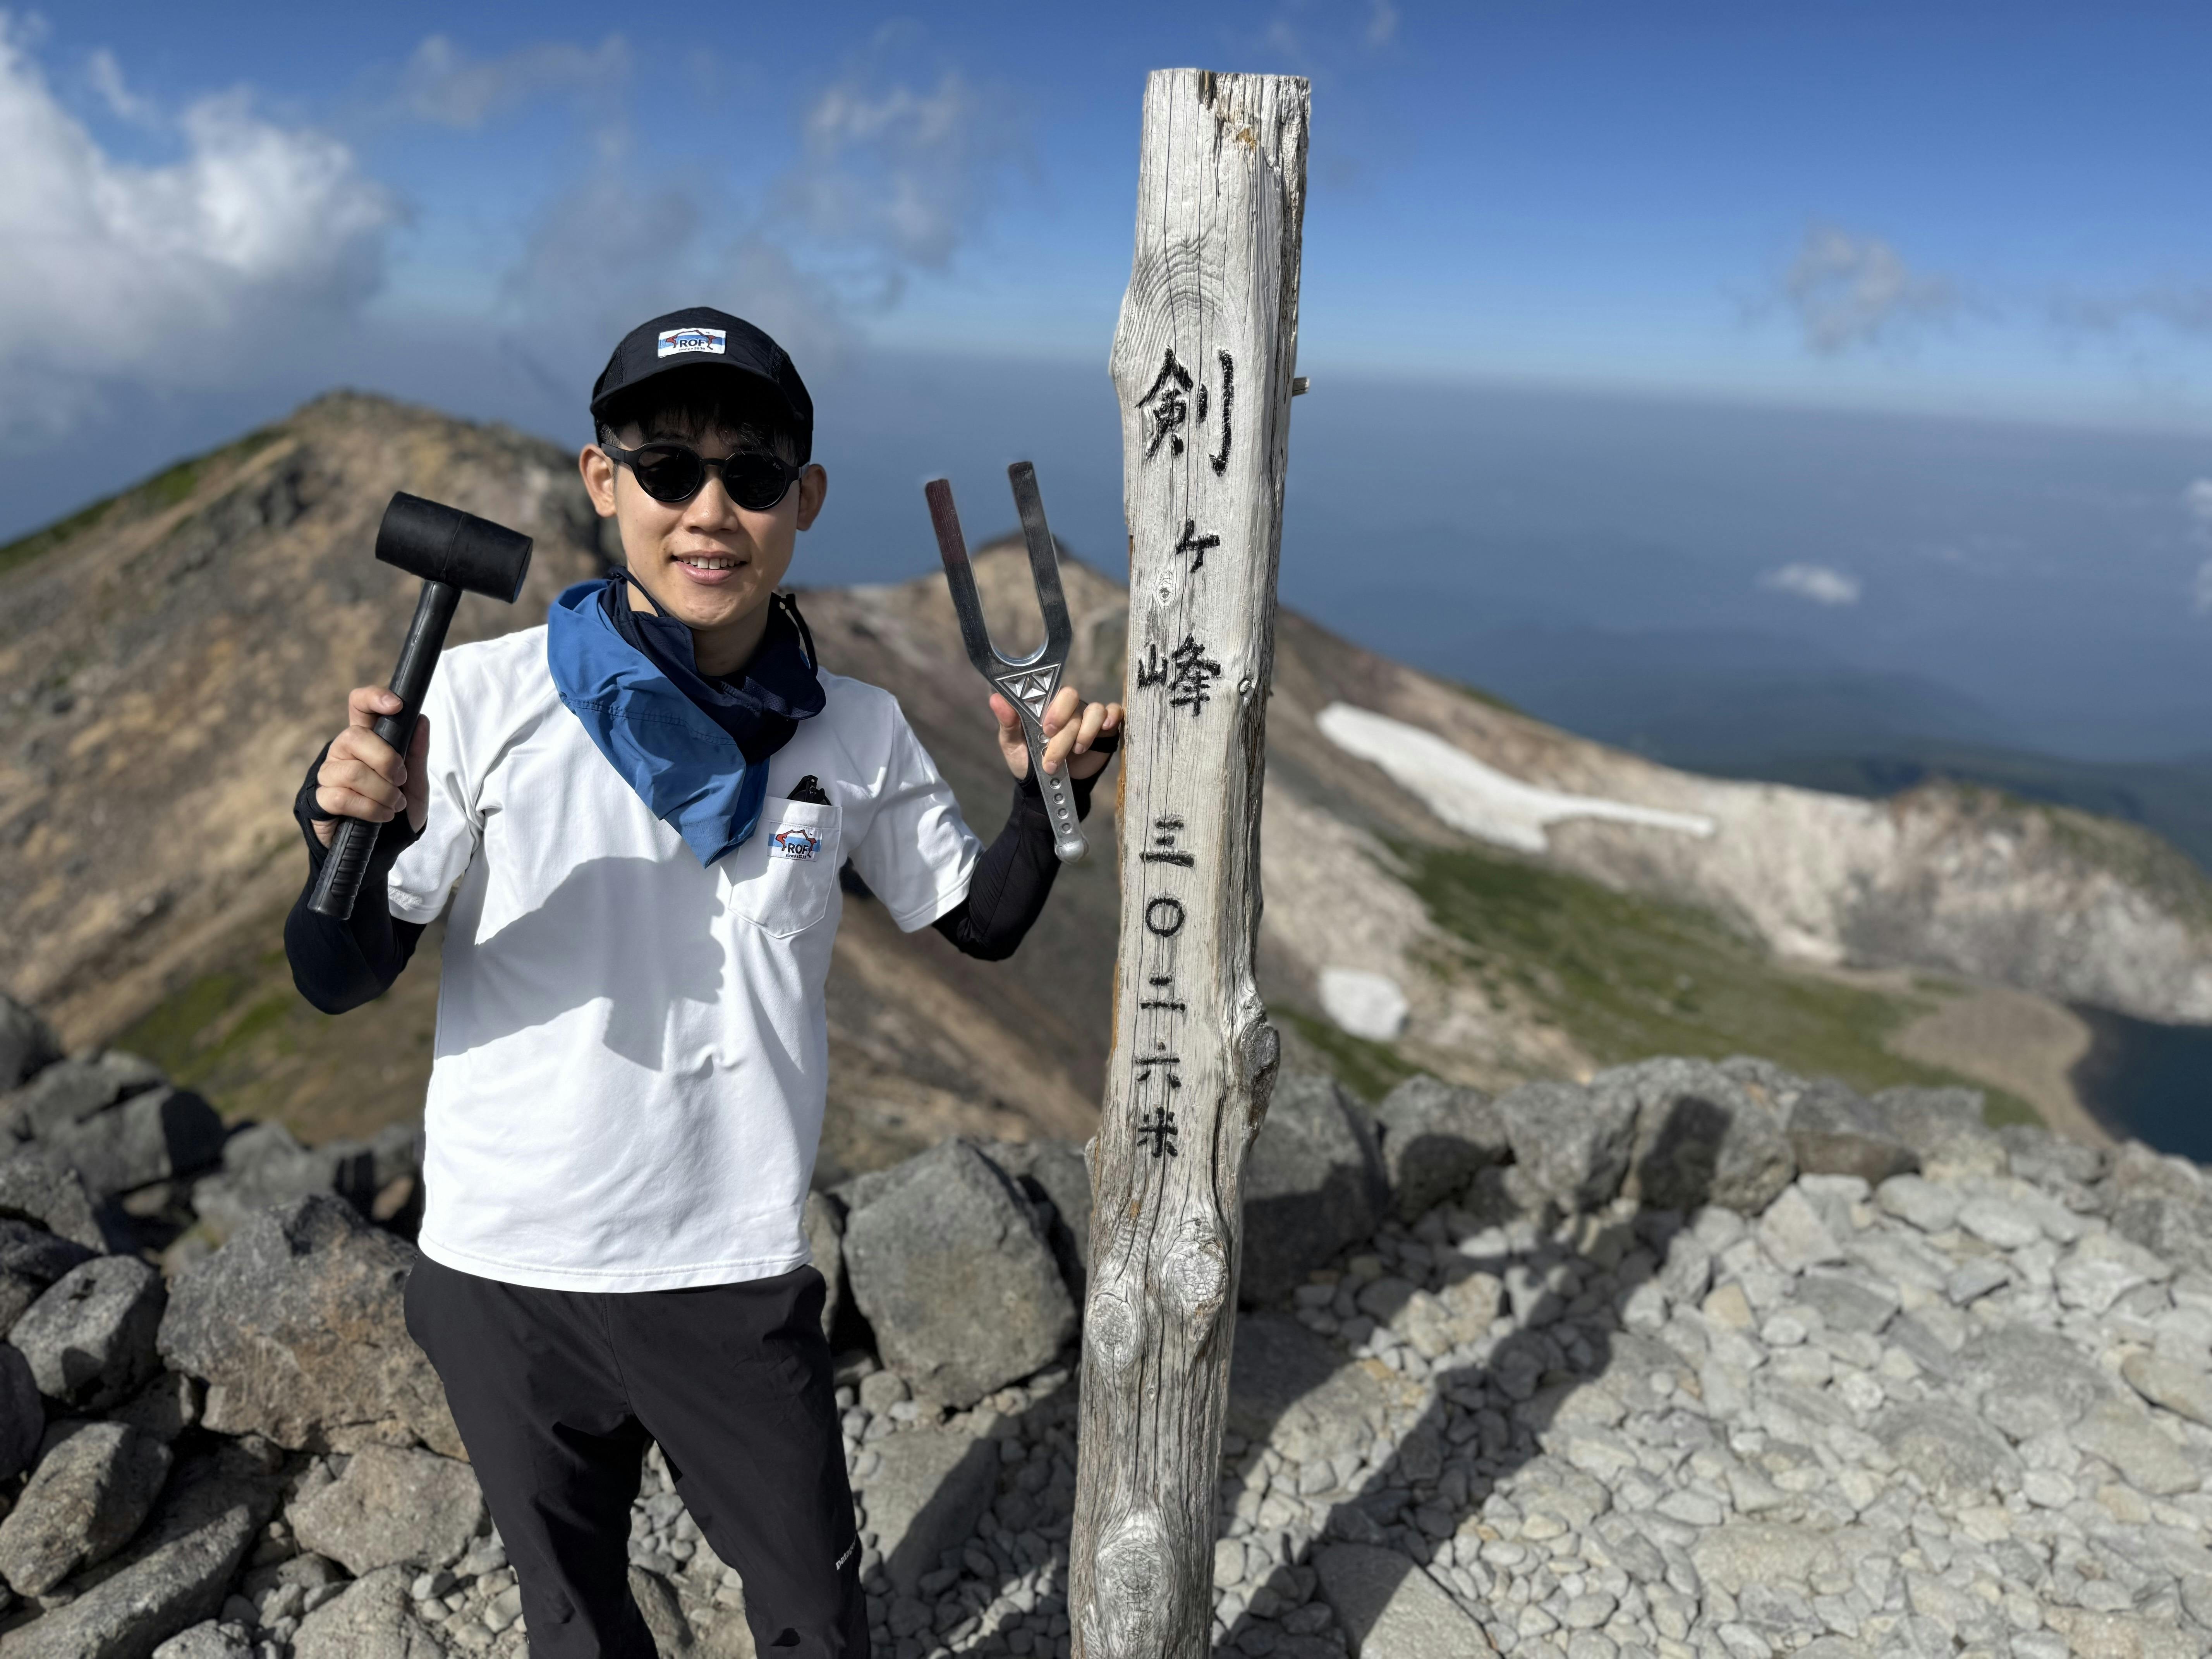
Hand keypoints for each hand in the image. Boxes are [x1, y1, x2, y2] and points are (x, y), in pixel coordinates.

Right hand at [312, 687, 429, 848]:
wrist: (385, 849)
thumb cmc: (399, 811)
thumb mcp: (416, 784)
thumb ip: (416, 753)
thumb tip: (420, 719)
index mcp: (367, 741)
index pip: (360, 706)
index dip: (373, 698)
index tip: (396, 706)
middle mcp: (343, 752)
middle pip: (354, 737)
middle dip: (386, 761)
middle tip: (402, 781)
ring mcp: (329, 775)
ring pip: (351, 771)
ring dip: (382, 791)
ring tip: (395, 805)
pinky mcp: (320, 800)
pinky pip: (341, 797)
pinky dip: (369, 808)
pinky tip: (382, 816)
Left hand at [990, 686, 1122, 780]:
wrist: (1048, 788)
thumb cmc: (1029, 761)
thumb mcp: (1014, 745)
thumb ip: (1008, 723)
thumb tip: (996, 699)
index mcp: (1045, 707)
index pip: (1052, 691)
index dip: (1053, 707)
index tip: (1046, 729)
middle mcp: (1067, 708)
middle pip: (1073, 699)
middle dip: (1065, 726)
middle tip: (1054, 746)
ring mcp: (1086, 717)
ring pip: (1094, 710)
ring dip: (1085, 733)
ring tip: (1075, 753)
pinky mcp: (1104, 729)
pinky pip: (1114, 712)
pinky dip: (1112, 717)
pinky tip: (1105, 729)